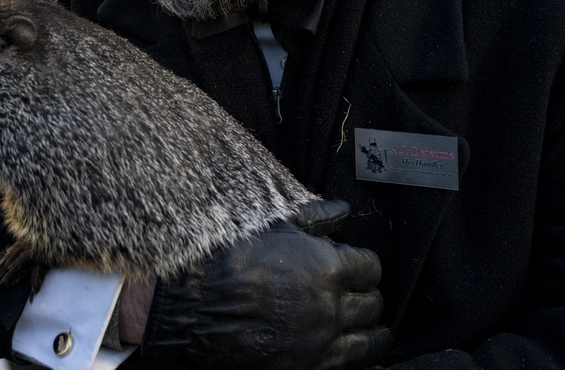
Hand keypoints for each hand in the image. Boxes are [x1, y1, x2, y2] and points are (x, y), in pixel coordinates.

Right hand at [135, 202, 389, 369]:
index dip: (364, 267)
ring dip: (370, 334)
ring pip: (369, 343)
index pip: (370, 268)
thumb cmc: (231, 258)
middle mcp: (332, 307)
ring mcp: (320, 343)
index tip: (355, 269)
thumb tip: (343, 210)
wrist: (193, 304)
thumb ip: (314, 217)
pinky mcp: (306, 369)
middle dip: (366, 299)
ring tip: (367, 331)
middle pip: (372, 306)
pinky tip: (354, 358)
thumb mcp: (273, 225)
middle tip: (356, 297)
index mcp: (329, 268)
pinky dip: (359, 364)